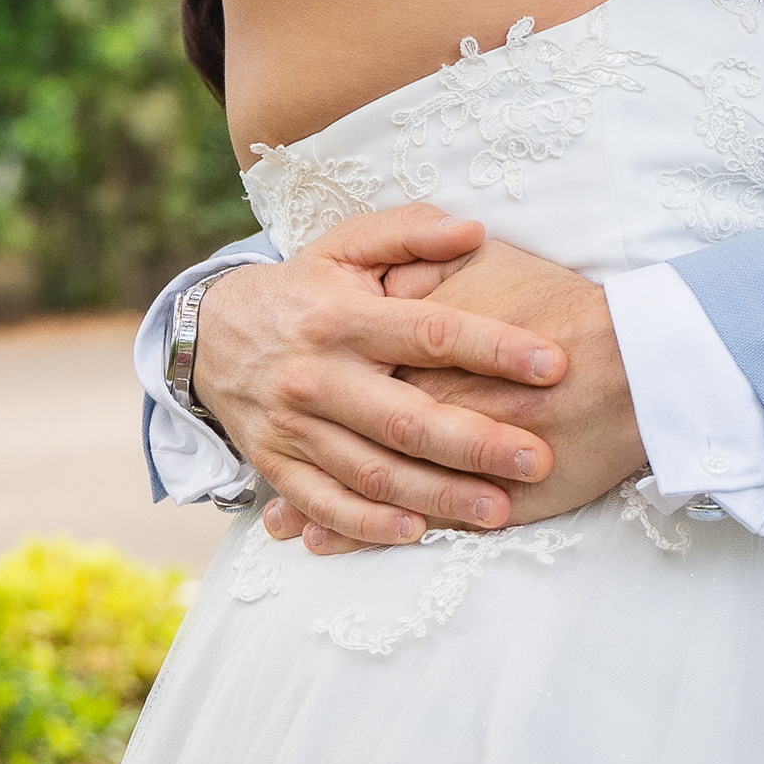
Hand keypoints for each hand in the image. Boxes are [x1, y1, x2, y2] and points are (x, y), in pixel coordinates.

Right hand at [263, 239, 650, 553]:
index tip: (554, 363)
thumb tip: (474, 231)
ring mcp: (294, 426)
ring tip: (499, 510)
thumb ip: (409, 233)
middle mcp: (318, 375)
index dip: (494, 348)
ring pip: (372, 471)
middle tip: (539, 459)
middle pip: (407, 418)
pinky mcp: (275, 465)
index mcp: (343, 317)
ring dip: (437, 496)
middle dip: (477, 442)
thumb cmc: (302, 288)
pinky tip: (416, 532)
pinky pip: (322, 502)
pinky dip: (366, 524)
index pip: (430, 333)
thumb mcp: (345, 246)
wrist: (209, 334)